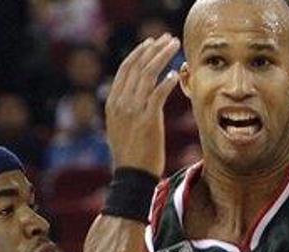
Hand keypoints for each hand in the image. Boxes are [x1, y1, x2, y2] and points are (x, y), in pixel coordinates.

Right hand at [105, 33, 180, 175]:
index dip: (140, 53)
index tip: (152, 43)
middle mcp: (120, 103)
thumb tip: (135, 95)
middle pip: (137, 66)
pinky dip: (166, 81)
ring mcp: (133, 111)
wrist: (132, 176)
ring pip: (148, 75)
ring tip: (175, 47)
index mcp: (113, 102)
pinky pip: (158, 94)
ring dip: (163, 57)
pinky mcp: (148, 120)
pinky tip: (175, 73)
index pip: (125, 69)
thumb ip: (126, 108)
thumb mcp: (121, 127)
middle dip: (154, 49)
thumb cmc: (131, 153)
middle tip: (168, 39)